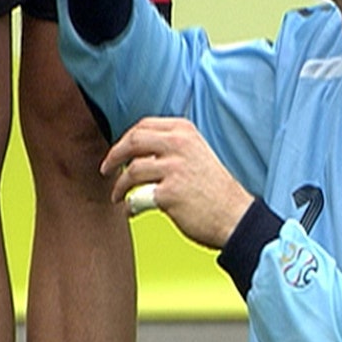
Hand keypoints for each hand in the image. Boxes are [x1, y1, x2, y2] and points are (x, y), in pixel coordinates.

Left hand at [100, 117, 253, 249]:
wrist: (236, 216)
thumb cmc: (214, 189)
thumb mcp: (197, 153)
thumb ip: (172, 146)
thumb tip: (136, 150)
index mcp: (185, 132)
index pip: (144, 126)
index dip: (124, 139)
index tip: (118, 153)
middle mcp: (181, 145)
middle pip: (132, 142)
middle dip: (113, 157)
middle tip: (106, 170)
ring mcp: (175, 168)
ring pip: (131, 171)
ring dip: (119, 187)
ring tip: (118, 197)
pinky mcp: (169, 193)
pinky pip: (137, 198)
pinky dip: (129, 206)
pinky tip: (131, 211)